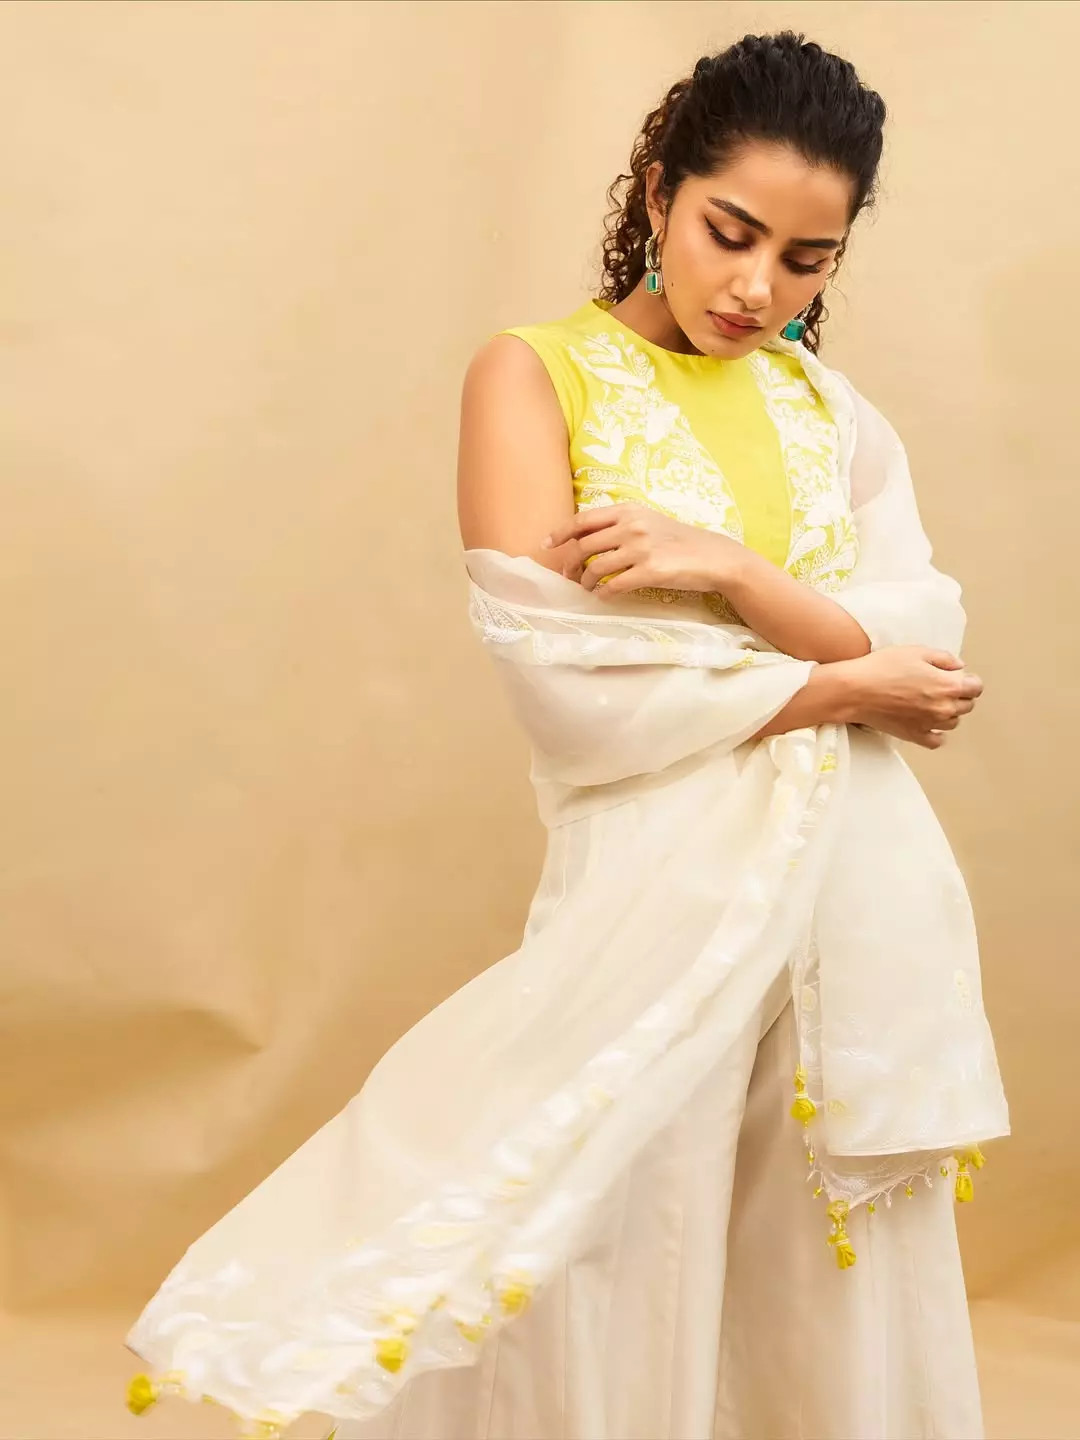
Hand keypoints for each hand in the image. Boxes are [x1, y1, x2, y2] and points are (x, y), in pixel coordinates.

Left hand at [542, 504, 740, 595]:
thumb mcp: (649, 521)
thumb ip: (620, 524)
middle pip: (583, 546)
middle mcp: (631, 525)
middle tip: (569, 576)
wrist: (713, 556)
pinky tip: (604, 596)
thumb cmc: (679, 540)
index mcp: (628, 510)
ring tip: (588, 588)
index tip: (547, 544)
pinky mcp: (650, 571)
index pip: (583, 520)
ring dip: (586, 582)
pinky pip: (614, 585)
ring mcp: (641, 548)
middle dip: (570, 564)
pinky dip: (604, 593)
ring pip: (596, 568)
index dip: (560, 533)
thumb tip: (586, 538)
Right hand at [839, 647, 982, 748]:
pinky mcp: (915, 735)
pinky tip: (928, 722)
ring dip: (949, 712)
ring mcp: (930, 724)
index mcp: (948, 685)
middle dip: (960, 695)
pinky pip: (937, 740)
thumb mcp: (916, 651)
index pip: (976, 687)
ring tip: (933, 702)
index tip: (960, 676)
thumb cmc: (882, 668)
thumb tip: (958, 667)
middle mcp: (943, 707)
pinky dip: (937, 732)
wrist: (855, 690)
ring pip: (954, 722)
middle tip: (944, 686)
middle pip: (968, 705)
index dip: (969, 679)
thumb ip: (944, 658)